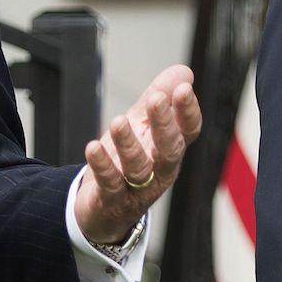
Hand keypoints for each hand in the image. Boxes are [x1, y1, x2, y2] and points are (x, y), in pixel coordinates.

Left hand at [73, 65, 200, 245]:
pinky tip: (93, 147)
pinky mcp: (112, 200)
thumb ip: (161, 98)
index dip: (188, 111)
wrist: (105, 209)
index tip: (183, 88)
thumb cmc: (129, 162)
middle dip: (164, 125)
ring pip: (139, 168)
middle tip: (156, 100)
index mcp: (170, 150)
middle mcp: (159, 170)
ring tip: (118, 122)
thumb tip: (184, 71)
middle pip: (169, 150)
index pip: (188, 131)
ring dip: (129, 145)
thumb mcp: (143, 126)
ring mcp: (137, 188)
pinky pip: (110, 183)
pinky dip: (102, 166)